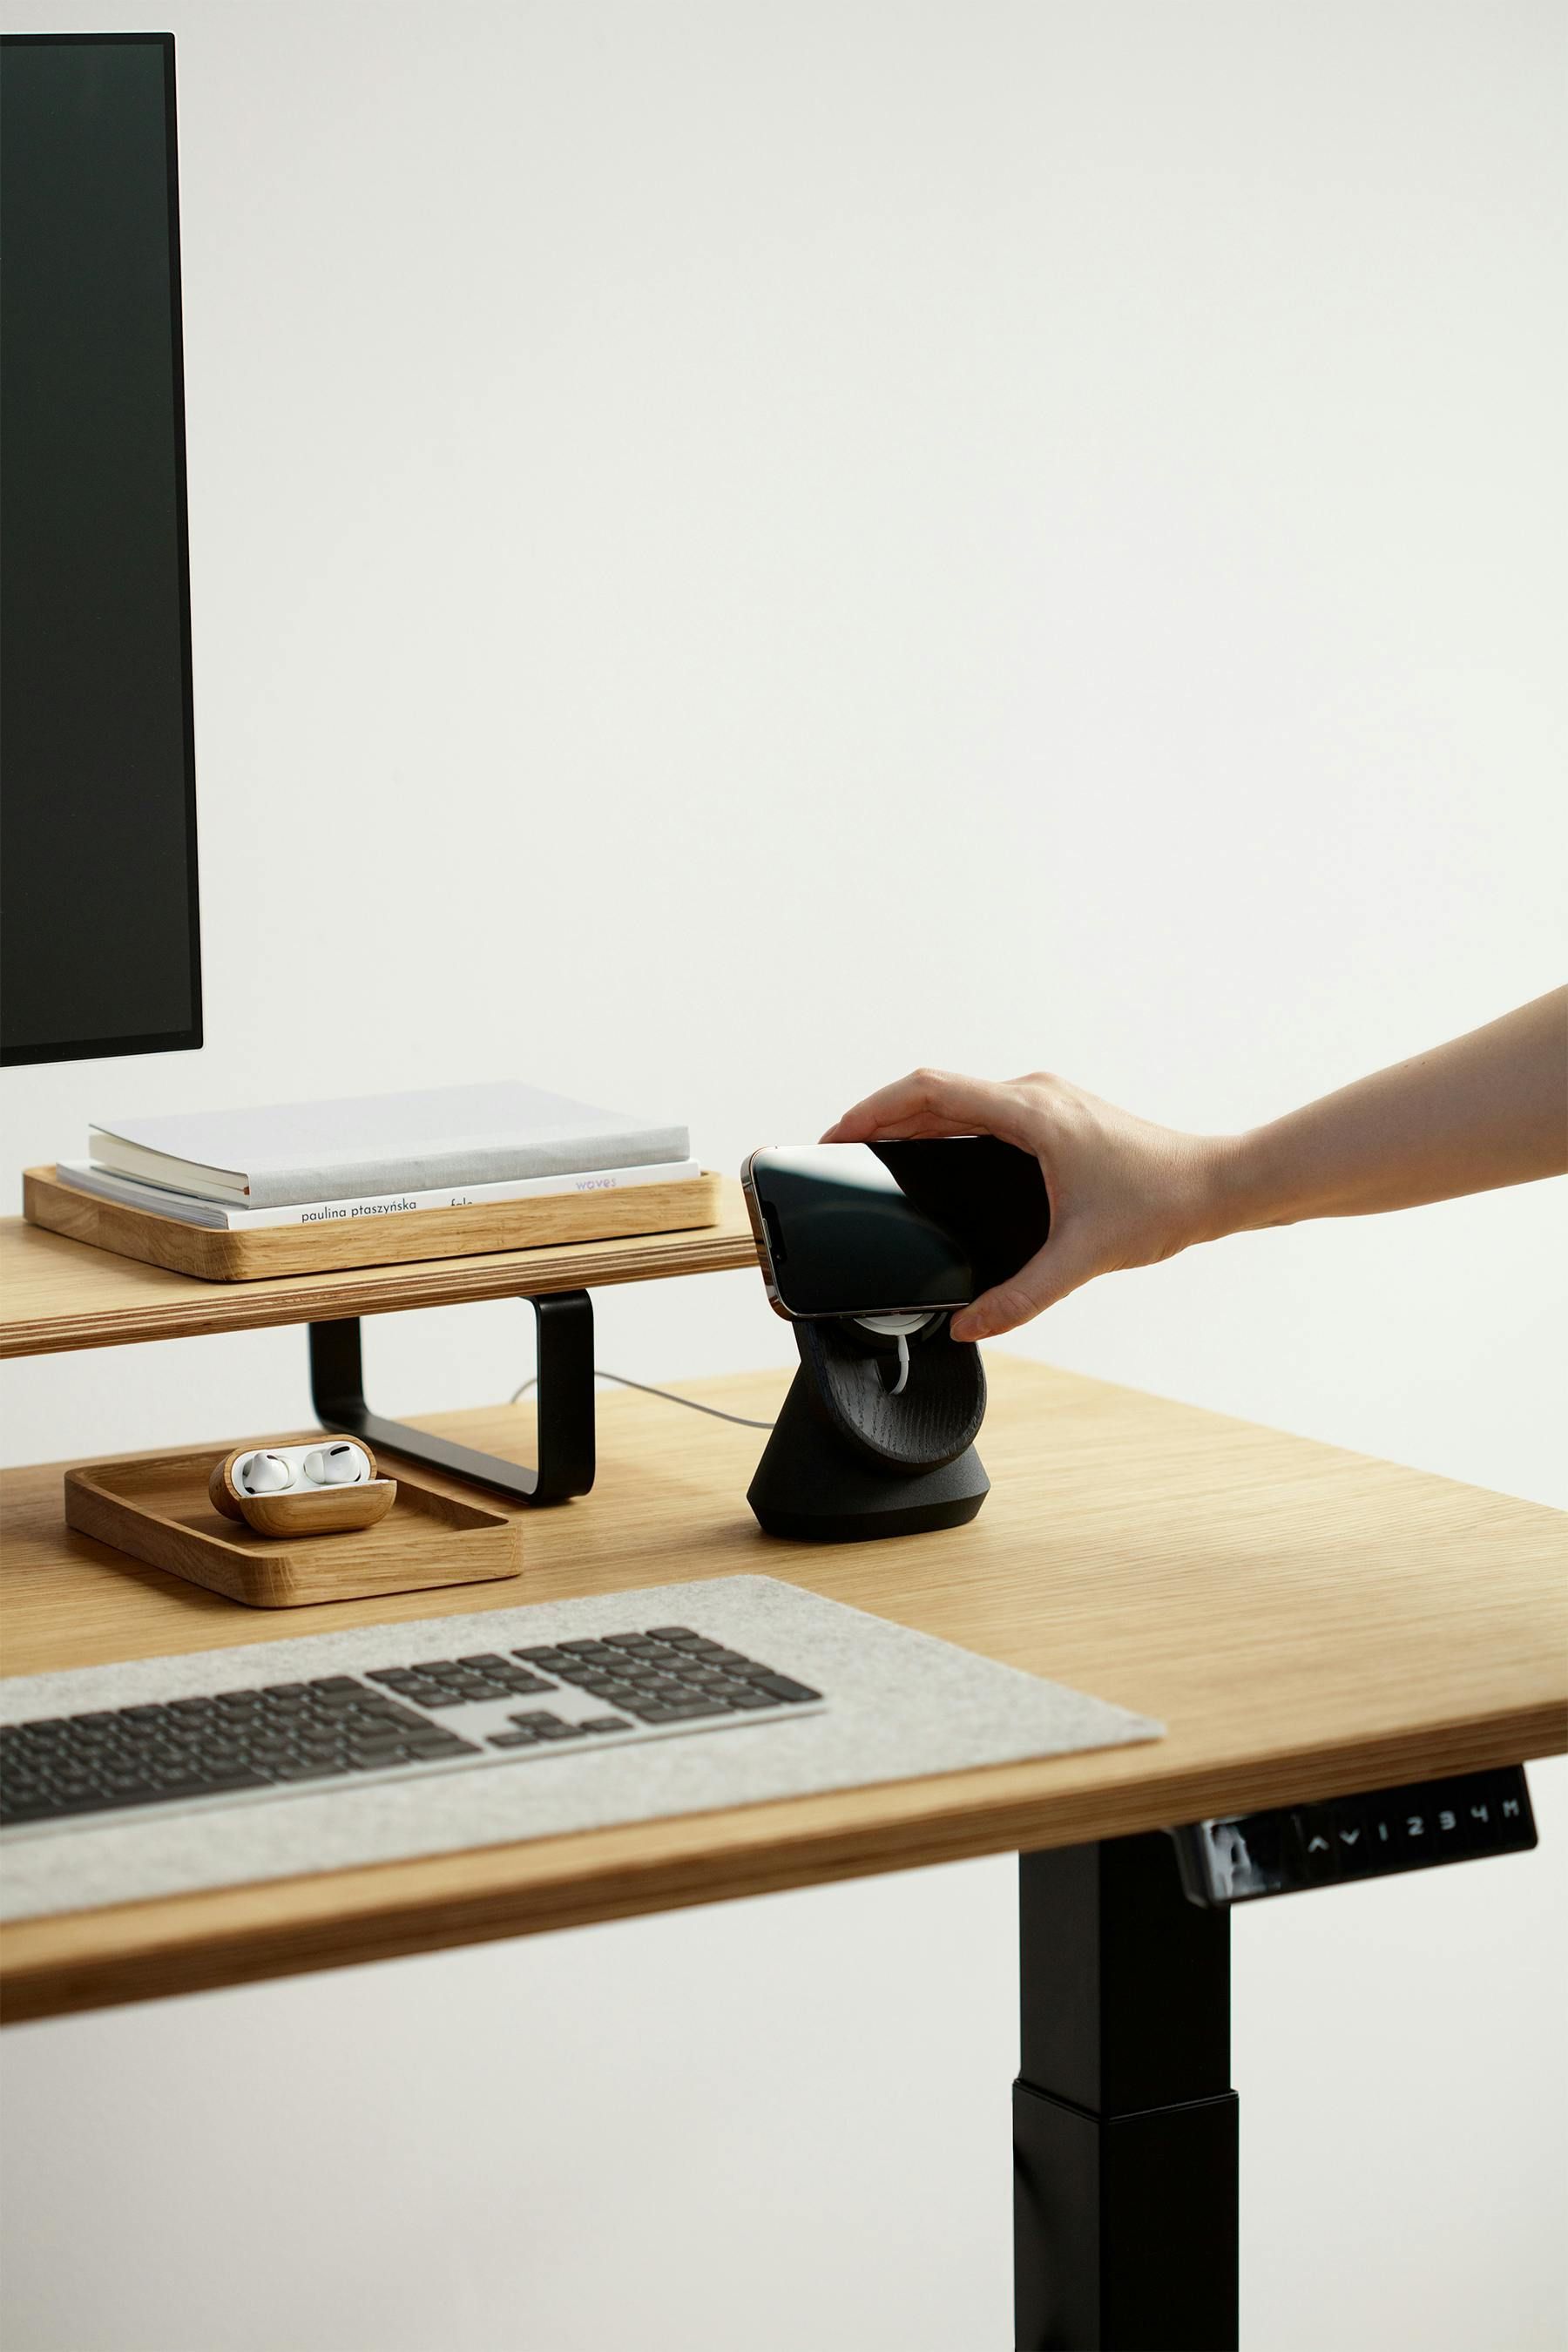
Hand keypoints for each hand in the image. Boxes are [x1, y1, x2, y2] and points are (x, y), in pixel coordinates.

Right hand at [821, 1068, 1227, 1340]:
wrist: (1215, 1185)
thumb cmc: (1160, 1204)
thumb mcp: (1082, 1259)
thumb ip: (1021, 1298)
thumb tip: (970, 1325)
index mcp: (1031, 1114)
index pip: (929, 1091)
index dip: (873, 1108)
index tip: (838, 1133)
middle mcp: (1035, 1097)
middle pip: (934, 1092)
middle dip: (880, 1116)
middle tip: (840, 1149)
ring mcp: (1046, 1102)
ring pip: (958, 1098)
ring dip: (911, 1119)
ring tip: (873, 1150)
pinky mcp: (1055, 1115)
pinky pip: (981, 1110)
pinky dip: (943, 1125)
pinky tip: (931, 1155)